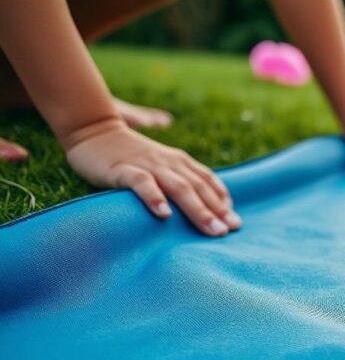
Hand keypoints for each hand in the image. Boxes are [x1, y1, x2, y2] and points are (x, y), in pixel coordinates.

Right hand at [65, 121, 239, 236]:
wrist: (93, 130)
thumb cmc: (130, 154)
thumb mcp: (161, 163)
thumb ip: (179, 178)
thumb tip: (201, 202)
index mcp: (179, 161)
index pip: (207, 181)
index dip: (222, 200)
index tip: (236, 220)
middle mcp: (169, 163)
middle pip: (198, 188)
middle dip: (217, 210)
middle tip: (232, 229)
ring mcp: (148, 165)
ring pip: (179, 188)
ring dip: (197, 210)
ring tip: (212, 229)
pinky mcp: (124, 170)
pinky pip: (142, 184)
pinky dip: (154, 198)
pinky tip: (164, 215)